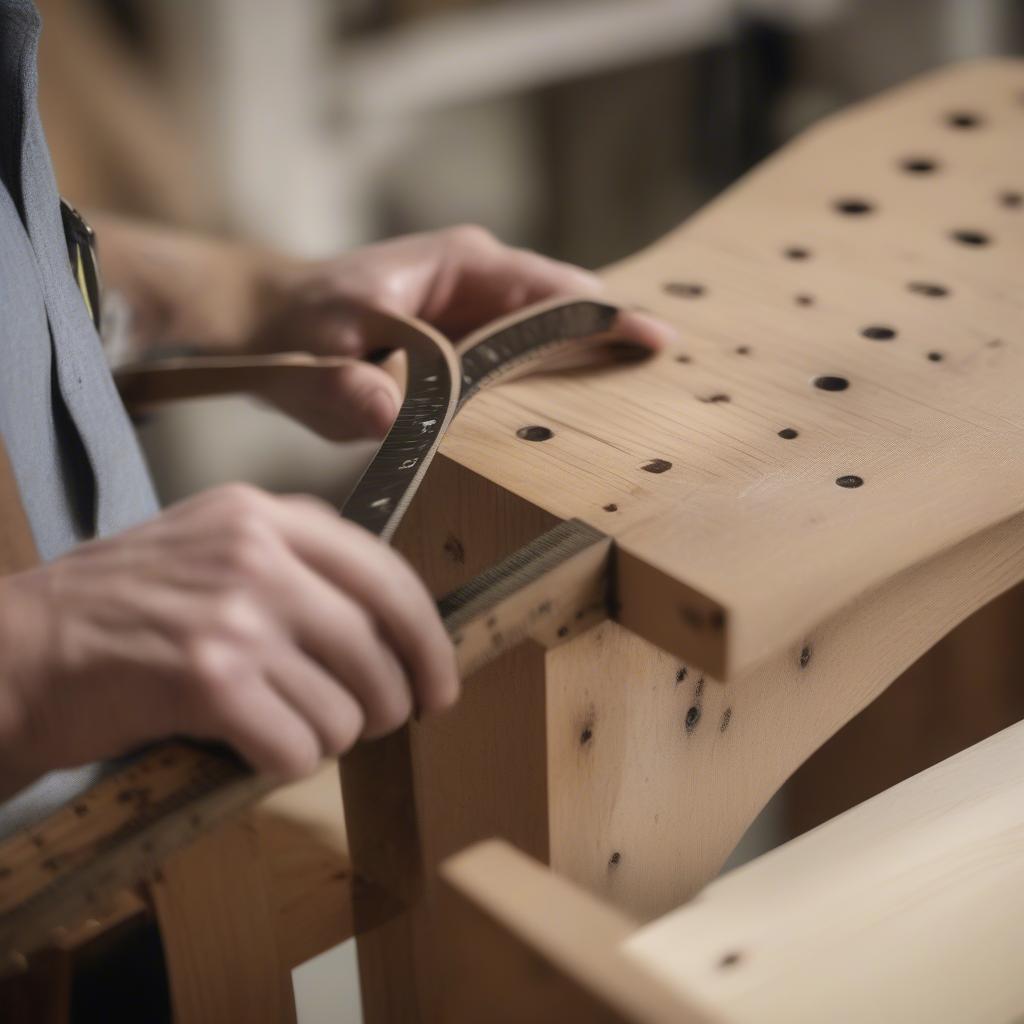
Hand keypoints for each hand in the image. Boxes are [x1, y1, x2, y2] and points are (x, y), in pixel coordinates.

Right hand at [0, 485, 456, 797]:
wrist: (22, 649)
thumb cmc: (124, 607)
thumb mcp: (214, 546)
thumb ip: (299, 564)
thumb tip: (391, 624)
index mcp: (266, 515)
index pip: (388, 576)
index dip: (428, 640)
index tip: (439, 684)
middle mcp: (257, 554)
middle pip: (379, 649)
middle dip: (387, 704)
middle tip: (366, 723)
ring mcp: (234, 615)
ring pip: (346, 708)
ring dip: (327, 736)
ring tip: (285, 726)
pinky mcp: (208, 679)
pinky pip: (300, 746)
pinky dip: (286, 761)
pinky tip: (250, 746)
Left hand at [249, 225, 675, 439]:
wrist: (278, 321)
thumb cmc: (300, 329)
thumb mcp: (312, 358)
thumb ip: (341, 387)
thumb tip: (384, 410)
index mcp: (462, 266)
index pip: (551, 291)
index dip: (604, 319)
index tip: (652, 341)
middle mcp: (484, 279)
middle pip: (569, 310)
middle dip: (613, 340)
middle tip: (666, 378)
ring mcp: (484, 306)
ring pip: (556, 331)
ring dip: (594, 359)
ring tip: (647, 394)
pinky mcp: (477, 337)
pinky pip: (530, 352)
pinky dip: (560, 371)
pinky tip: (589, 403)